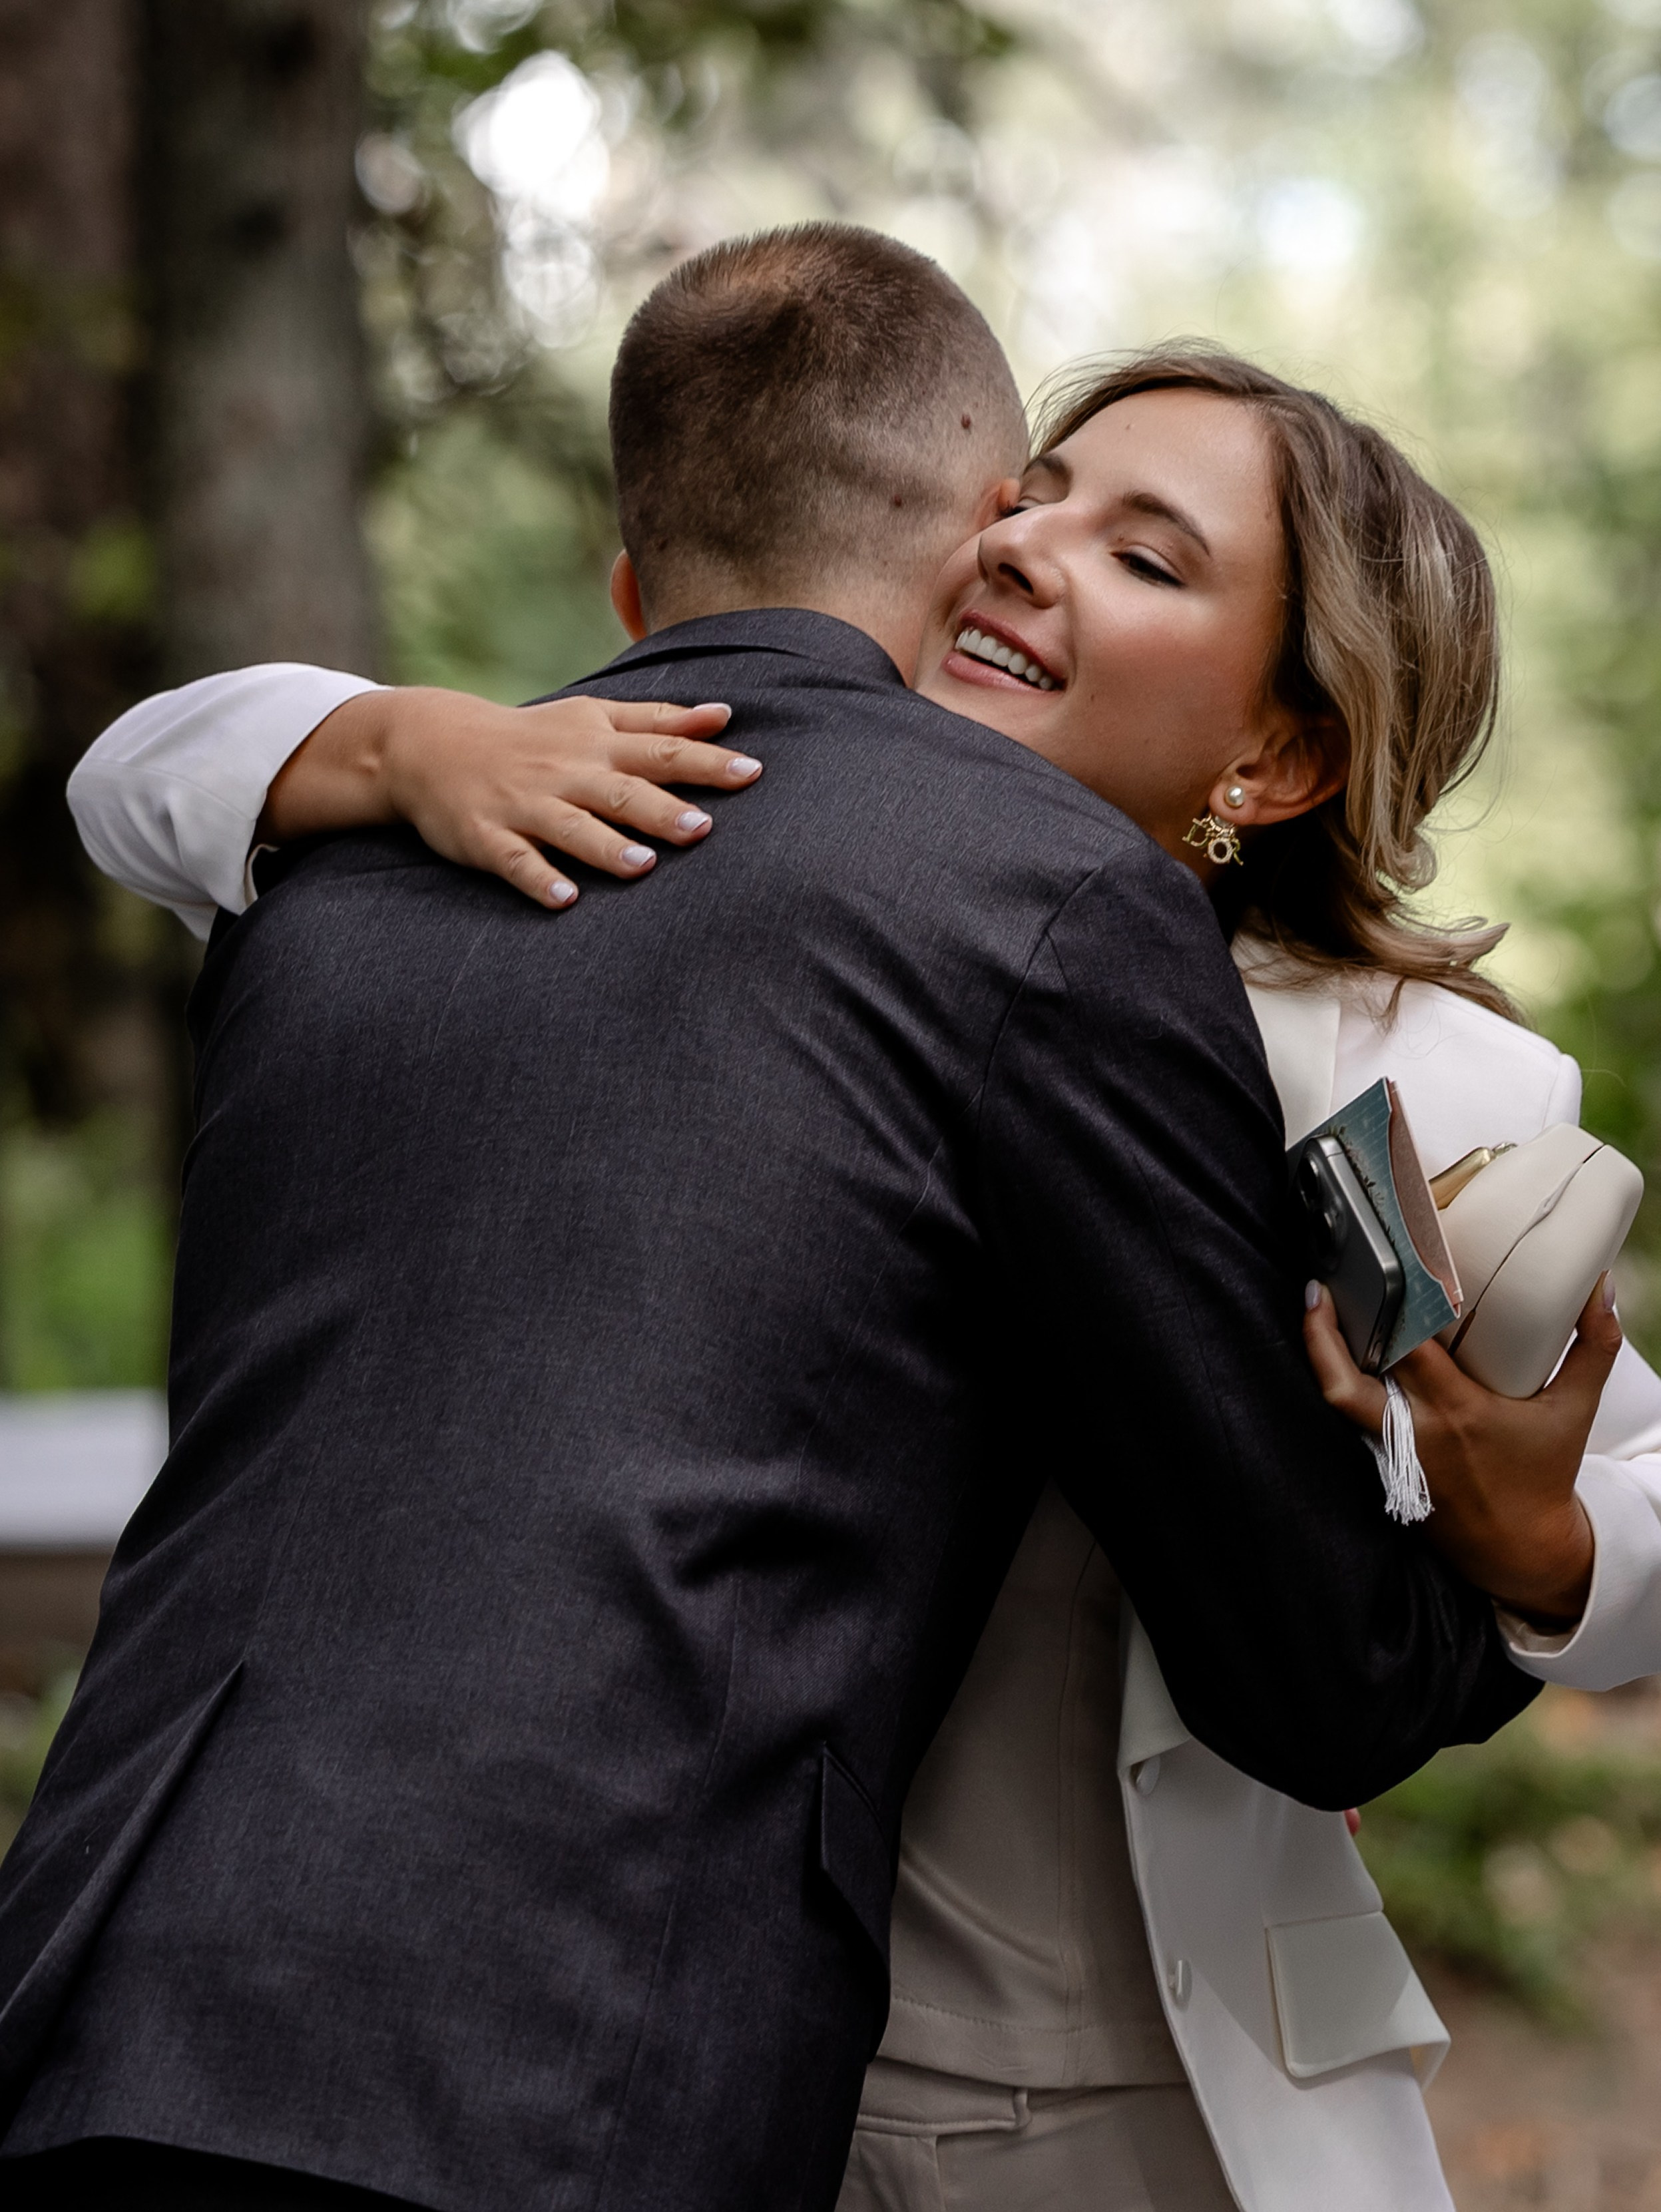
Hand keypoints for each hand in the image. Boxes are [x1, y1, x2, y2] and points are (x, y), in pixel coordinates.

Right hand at [258, 687, 762, 908]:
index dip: (706, 762)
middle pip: (620, 790)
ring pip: (569, 827)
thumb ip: (657, 720)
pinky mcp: (487, 836)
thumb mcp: (593, 717)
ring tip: (642, 867)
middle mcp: (565, 772)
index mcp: (596, 743)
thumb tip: (724, 716)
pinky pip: (515, 861)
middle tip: (701, 828)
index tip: (752, 773)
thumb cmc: (533, 737)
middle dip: (660, 809)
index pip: (660, 750)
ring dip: (604, 846)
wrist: (433, 743)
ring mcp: (524, 805)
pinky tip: (563, 900)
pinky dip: (538, 878)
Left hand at [1304, 1276, 1622, 1628]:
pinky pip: (1345, 1415)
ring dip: (1320, 1351)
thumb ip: (1592, 1346)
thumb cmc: (1544, 1474)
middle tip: (1324, 1281)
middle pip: (1350, 1374)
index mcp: (1459, 1410)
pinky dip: (1334, 1379)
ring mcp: (1392, 1449)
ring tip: (1317, 1304)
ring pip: (1336, 1396)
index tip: (1387, 1264)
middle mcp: (1417, 1429)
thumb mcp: (1575, 1410)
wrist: (1520, 1549)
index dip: (1395, 1306)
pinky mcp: (1381, 1463)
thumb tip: (1601, 1288)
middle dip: (1331, 1326)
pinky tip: (1331, 1347)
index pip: (1412, 1349)